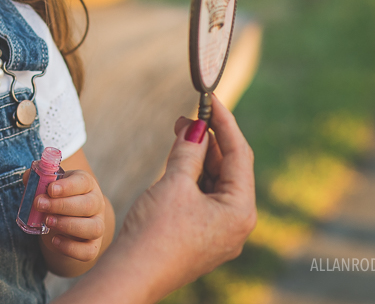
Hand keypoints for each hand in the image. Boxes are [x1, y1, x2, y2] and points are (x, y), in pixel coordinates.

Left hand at [35, 149, 114, 275]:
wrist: (64, 218)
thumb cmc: (56, 197)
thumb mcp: (48, 184)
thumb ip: (37, 180)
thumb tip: (27, 178)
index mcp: (86, 184)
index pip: (83, 182)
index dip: (67, 186)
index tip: (50, 189)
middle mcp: (97, 204)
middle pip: (88, 205)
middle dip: (61, 206)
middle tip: (39, 205)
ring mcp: (97, 225)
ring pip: (94, 228)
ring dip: (68, 225)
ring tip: (47, 222)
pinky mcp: (93, 245)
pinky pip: (88, 251)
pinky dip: (71, 248)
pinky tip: (54, 240)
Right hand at [92, 97, 255, 302]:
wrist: (133, 274)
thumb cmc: (155, 232)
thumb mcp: (174, 183)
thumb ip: (189, 151)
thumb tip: (195, 127)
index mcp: (240, 211)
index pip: (239, 155)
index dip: (225, 123)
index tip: (211, 99)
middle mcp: (237, 224)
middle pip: (230, 170)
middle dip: (210, 140)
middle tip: (189, 115)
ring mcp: (220, 233)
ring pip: (216, 184)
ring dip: (200, 158)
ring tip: (180, 133)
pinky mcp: (203, 238)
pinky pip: (204, 199)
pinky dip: (193, 177)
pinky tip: (178, 162)